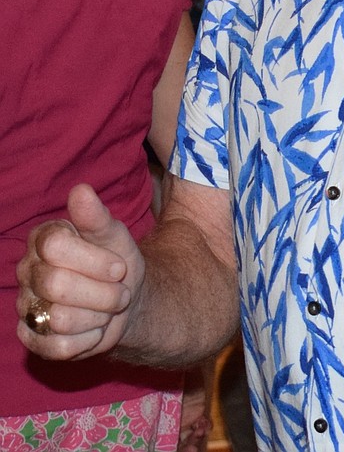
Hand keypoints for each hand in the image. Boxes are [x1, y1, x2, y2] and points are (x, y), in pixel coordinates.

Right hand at [16, 183, 143, 359]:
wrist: (124, 299)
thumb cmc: (115, 260)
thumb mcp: (115, 236)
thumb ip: (96, 216)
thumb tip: (80, 190)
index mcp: (43, 238)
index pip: (55, 247)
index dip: (94, 260)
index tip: (118, 266)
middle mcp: (27, 271)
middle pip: (57, 285)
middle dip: (102, 292)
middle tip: (120, 291)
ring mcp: (25, 306)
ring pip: (60, 319)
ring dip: (97, 316)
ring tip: (107, 307)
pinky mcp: (32, 338)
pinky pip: (58, 347)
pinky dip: (87, 340)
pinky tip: (95, 328)